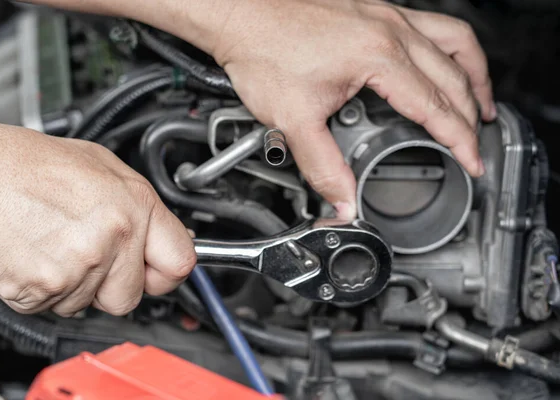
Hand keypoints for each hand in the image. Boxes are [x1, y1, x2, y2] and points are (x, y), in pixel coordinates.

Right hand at [0, 117, 195, 316]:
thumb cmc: (26, 165)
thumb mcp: (101, 166)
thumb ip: (140, 206)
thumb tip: (163, 234)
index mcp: (134, 206)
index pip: (180, 262)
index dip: (168, 272)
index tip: (157, 271)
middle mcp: (114, 238)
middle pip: (132, 296)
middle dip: (114, 284)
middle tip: (90, 256)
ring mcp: (80, 267)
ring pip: (91, 304)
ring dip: (76, 285)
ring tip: (55, 244)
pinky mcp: (45, 291)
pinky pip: (56, 307)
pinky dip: (47, 289)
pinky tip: (37, 255)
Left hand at [211, 0, 494, 217]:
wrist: (241, 14)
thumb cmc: (261, 50)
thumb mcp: (293, 118)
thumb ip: (322, 165)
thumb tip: (343, 199)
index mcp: (378, 56)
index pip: (436, 106)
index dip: (459, 139)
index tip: (472, 160)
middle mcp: (391, 30)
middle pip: (454, 77)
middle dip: (473, 115)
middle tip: (476, 144)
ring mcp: (387, 16)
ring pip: (455, 43)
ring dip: (475, 75)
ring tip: (482, 103)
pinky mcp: (376, 11)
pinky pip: (434, 26)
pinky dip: (452, 50)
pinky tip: (447, 64)